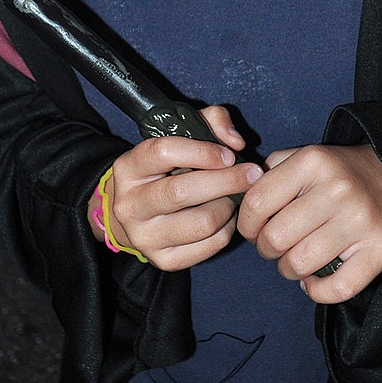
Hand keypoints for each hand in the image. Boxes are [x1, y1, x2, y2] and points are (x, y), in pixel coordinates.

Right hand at [89, 106, 259, 270]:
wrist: (133, 215)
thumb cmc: (163, 169)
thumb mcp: (178, 136)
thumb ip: (210, 122)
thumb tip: (235, 142)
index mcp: (129, 168)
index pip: (162, 153)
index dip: (202, 151)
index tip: (229, 154)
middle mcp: (130, 204)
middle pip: (182, 192)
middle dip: (227, 181)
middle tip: (252, 174)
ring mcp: (145, 236)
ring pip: (202, 222)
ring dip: (228, 206)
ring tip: (233, 196)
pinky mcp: (164, 260)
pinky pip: (210, 246)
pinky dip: (227, 229)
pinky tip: (226, 216)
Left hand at [236, 144, 381, 302]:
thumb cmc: (337, 173)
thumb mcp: (303, 158)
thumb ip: (268, 174)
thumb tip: (238, 200)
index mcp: (314, 161)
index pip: (256, 202)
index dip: (246, 223)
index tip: (252, 229)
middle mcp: (338, 189)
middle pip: (275, 238)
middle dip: (265, 248)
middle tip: (274, 245)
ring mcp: (362, 221)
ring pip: (300, 264)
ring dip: (288, 270)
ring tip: (294, 259)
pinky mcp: (381, 250)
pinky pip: (337, 289)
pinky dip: (317, 291)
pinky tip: (313, 280)